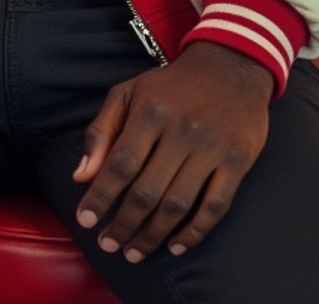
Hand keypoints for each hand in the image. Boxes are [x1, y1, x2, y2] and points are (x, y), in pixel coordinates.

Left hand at [73, 41, 271, 260]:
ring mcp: (212, 147)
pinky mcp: (237, 161)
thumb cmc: (172, 85)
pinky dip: (195, 233)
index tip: (85, 221)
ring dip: (153, 235)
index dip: (100, 196)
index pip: (120, 163)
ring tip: (134, 252)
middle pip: (146, 191)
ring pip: (177, 205)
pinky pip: (214, 207)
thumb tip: (81, 176)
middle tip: (109, 245)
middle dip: (123, 224)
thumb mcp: (129, 92)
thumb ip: (102, 131)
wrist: (230, 65)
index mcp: (151, 111)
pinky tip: (176, 246)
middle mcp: (181, 130)